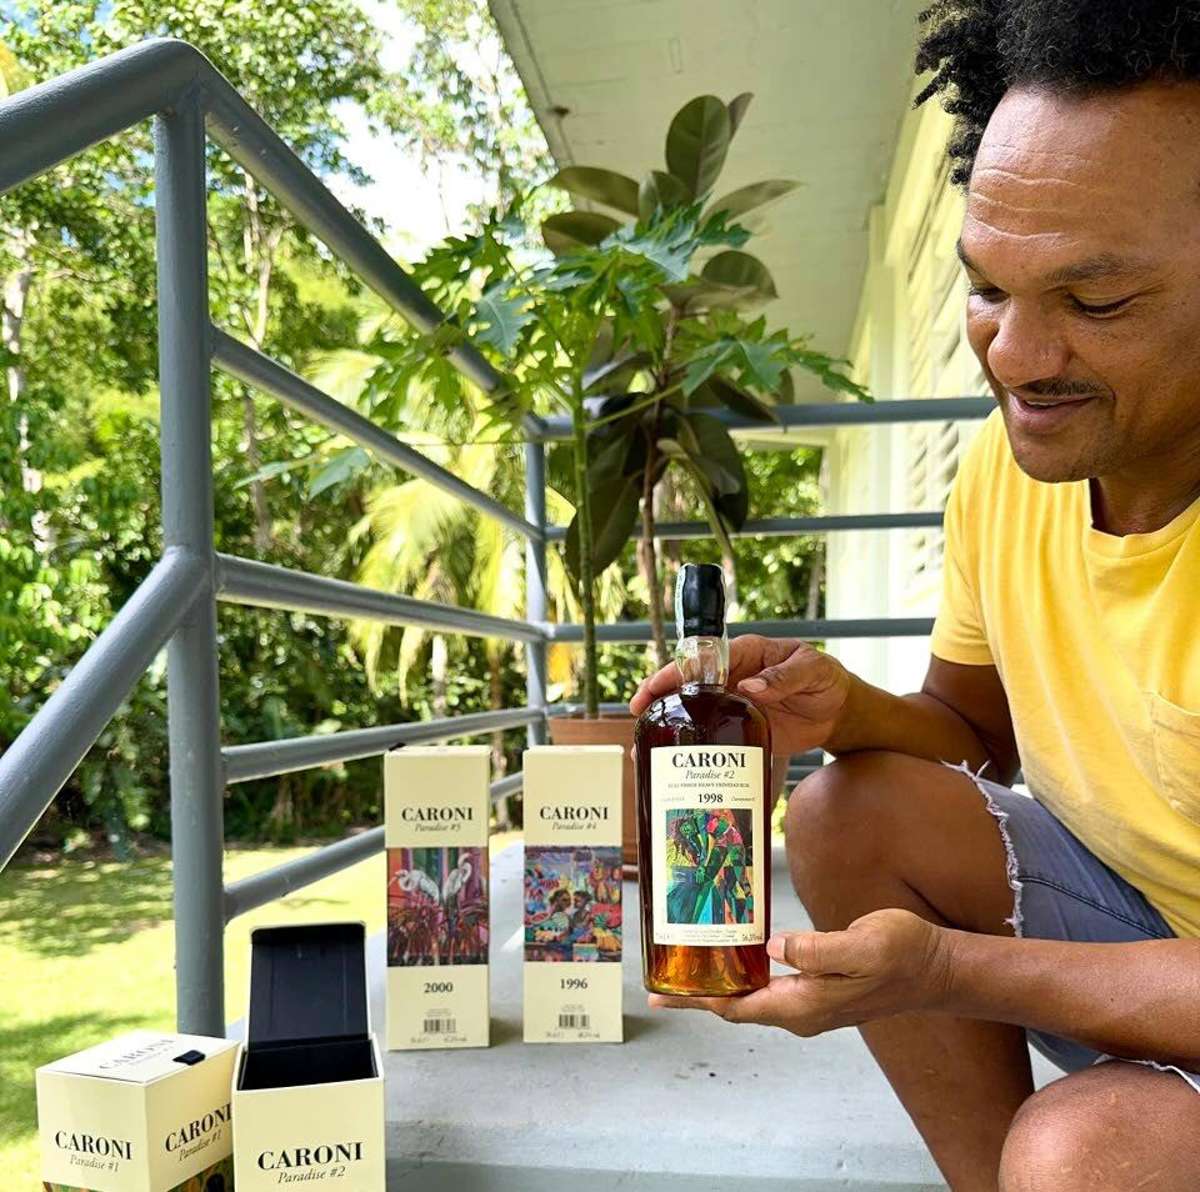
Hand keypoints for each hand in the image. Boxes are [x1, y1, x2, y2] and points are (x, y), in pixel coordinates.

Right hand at [628, 634, 852, 755]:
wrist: (840, 712)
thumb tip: (751, 686)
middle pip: (688, 686)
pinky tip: (674, 764)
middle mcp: (733, 678)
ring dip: (669, 726)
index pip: (703, 660)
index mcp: (746, 655)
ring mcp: (733, 706)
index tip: (656, 686)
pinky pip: (712, 737)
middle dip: (660, 698)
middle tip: (638, 715)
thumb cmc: (826, 680)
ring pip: (694, 713)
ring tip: (643, 747)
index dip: (676, 672)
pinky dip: (692, 748)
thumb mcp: (812, 671)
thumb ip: (784, 676)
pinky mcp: (740, 730)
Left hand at [648, 908, 953, 1035]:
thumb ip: (814, 950)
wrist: (934, 968)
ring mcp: (810, 1002)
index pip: (735, 1008)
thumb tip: (773, 947)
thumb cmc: (901, 955)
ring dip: (720, 982)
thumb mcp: (860, 946)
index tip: (661, 997)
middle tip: (660, 979)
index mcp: (804, 1005)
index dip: (696, 1002)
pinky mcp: (819, 989)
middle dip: (697, 994)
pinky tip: (734, 953)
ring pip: (751, 996)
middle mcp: (801, 1011)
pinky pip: (769, 986)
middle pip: (735, 1006)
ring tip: (688, 964)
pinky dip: (745, 973)